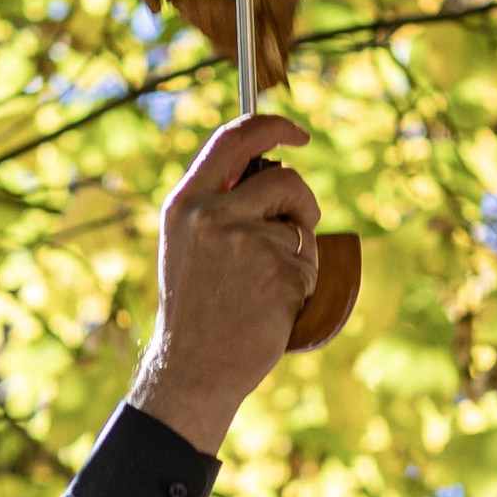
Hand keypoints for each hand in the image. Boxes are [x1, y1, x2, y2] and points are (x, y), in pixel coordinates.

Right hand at [129, 114, 321, 453]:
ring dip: (299, 254)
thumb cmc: (195, 310)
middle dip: (303, 203)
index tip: (297, 134)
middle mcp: (213, 215)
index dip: (273, 127)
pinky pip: (309, 266)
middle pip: (285, 181)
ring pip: (301, 229)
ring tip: (266, 288)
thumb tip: (271, 172)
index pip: (234, 139)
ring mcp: (247, 243)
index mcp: (186, 202)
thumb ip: (218, 204)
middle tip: (301, 227)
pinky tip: (271, 309)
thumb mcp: (188, 244)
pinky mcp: (278, 273)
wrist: (192, 369)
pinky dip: (302, 287)